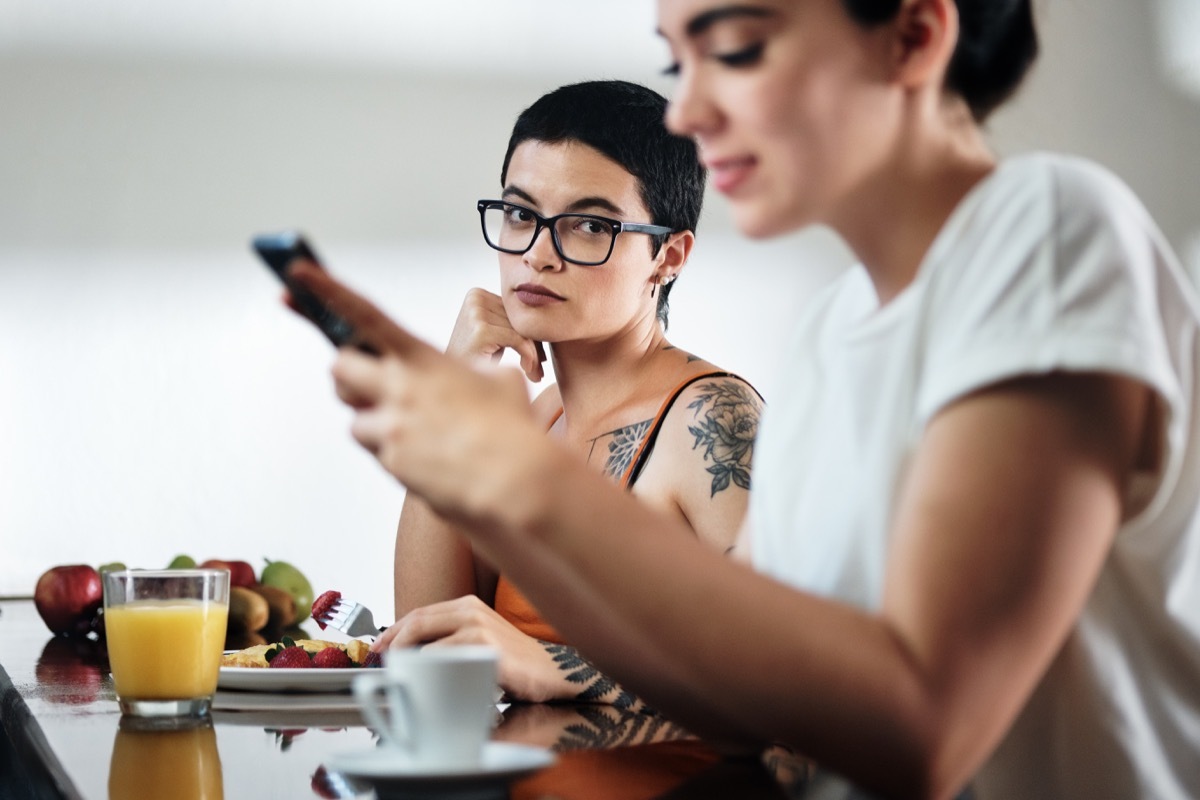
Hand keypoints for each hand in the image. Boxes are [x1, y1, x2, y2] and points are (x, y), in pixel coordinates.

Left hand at [286, 263, 544, 522]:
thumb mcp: (497, 379)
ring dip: (374, 421)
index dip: (328, 290)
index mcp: (421, 358)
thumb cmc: (511, 428)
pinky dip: (395, 452)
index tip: (297, 271)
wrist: (513, 481)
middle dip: (348, 375)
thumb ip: (470, 370)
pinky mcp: (391, 462)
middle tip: (369, 383)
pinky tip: (428, 456)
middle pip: (339, 369)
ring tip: (415, 430)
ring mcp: (391, 427)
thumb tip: (468, 375)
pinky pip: (378, 452)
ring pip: (355, 419)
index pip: (365, 315)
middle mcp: (398, 389)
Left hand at [374, 595, 564, 702]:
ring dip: (406, 660)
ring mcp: (477, 626)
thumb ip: (449, 638)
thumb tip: (409, 654)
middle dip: (391, 643)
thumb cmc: (512, 661)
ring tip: (400, 676)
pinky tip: (425, 682)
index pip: (419, 613)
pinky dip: (426, 671)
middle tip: (381, 662)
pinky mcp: (483, 646)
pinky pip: (441, 658)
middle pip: (417, 622)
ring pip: (425, 640)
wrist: (549, 671)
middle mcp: (470, 610)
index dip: (393, 631)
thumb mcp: (478, 639)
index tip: (378, 648)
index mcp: (467, 604)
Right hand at [447, 288, 544, 382]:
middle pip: (520, 319)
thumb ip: (513, 321)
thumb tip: (550, 321)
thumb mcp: (495, 334)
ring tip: (536, 374)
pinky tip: (528, 370)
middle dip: (534, 346)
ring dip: (534, 355)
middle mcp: (475, 298)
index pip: (516, 311)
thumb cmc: (476, 360)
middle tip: (541, 369)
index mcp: (478, 294)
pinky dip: (528, 355)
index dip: (531, 333)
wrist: (452, 383)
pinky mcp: (481, 329)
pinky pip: (518, 339)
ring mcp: (476, 312)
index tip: (542, 357)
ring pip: (522, 330)